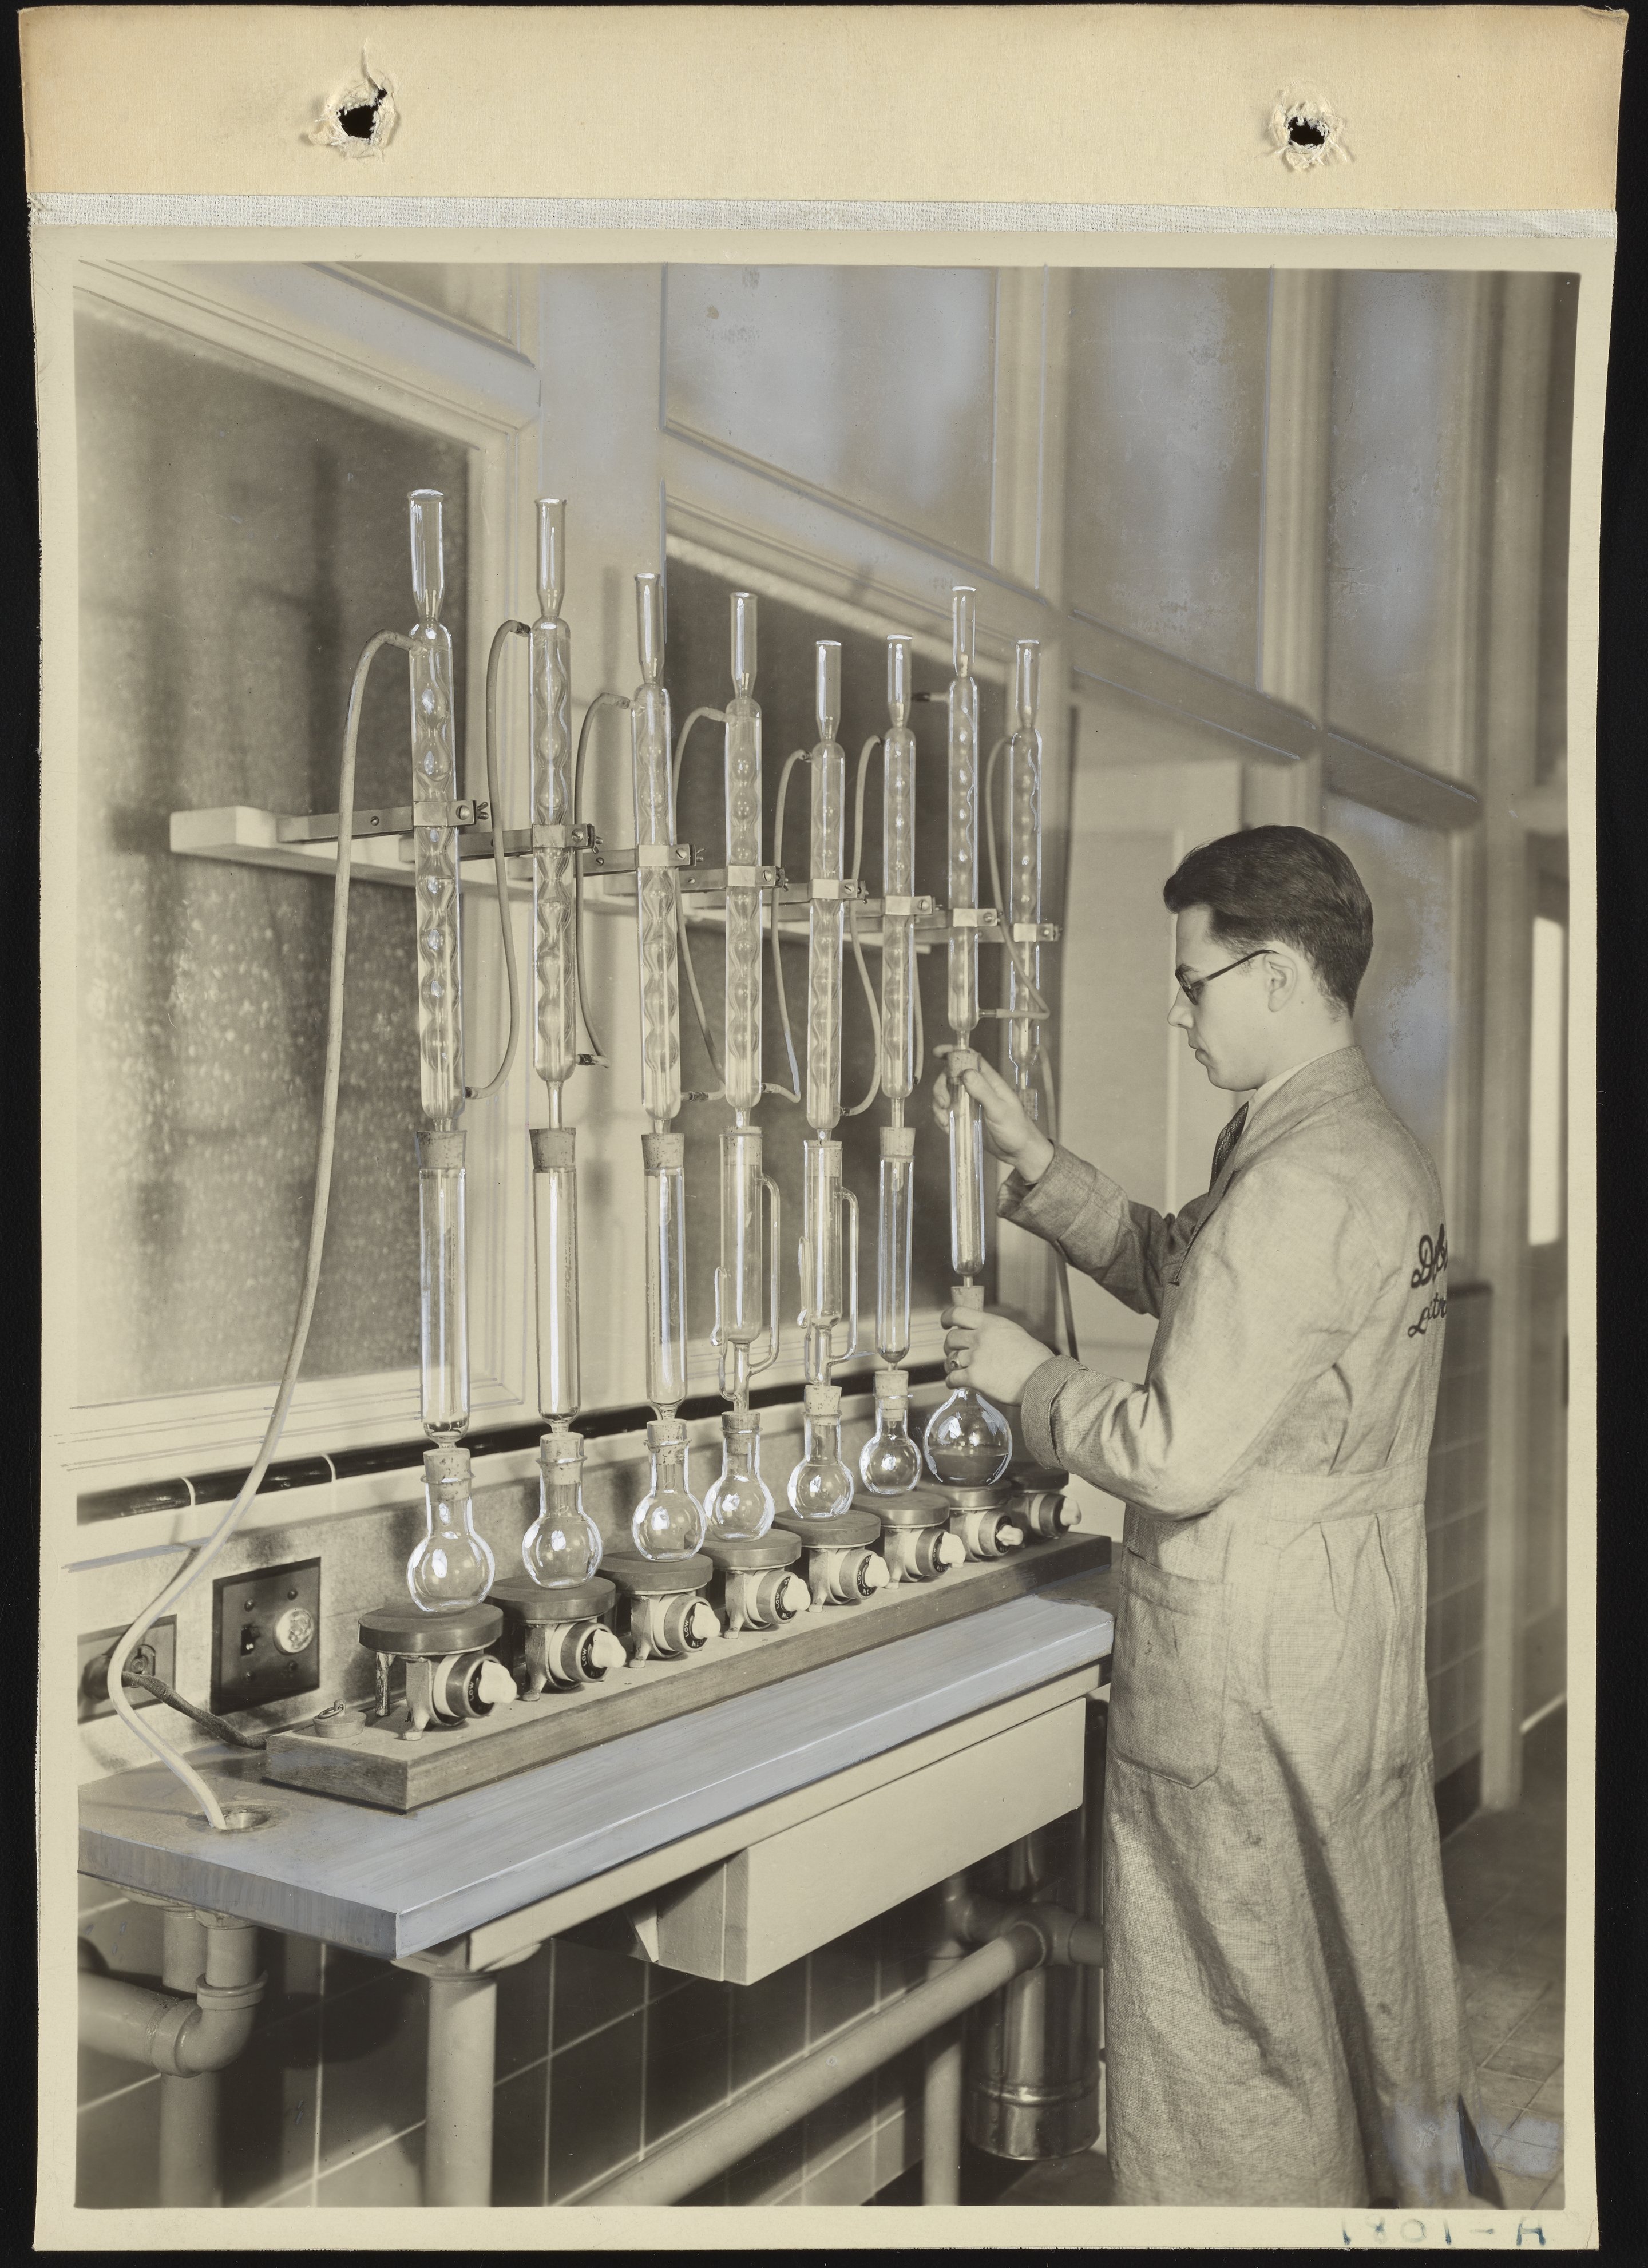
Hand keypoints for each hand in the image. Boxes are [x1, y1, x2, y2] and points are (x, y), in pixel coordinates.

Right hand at [931, 1049, 1054, 1182]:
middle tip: (943, 1103)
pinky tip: (948, 1127)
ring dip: (939, 1105)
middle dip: (941, 1087)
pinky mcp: (964, 1119)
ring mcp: (969, 1104)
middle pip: (950, 1077)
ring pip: (946, 1095)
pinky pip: (946, 1113)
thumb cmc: (1016, 1129)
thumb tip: (966, 1073)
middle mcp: (977, 1089)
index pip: (969, 1058)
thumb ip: (984, 1092)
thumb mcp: (1000, 1110)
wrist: (1018, 1153)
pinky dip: (942, 1118)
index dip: (953, 1052)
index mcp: (989, 1081)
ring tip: (945, 1120)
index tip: (937, 1053)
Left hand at [941, 1303, 1053, 1403]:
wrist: (1042, 1379)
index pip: (958, 1313)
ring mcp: (976, 1357)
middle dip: (950, 1346)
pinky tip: (955, 1383)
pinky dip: (951, 1382)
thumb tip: (983, 1335)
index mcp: (991, 1323)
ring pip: (951, 1358)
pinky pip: (953, 1378)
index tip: (945, 1323)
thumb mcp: (1014, 1333)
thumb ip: (995, 1332)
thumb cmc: (1035, 1359)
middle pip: (951, 1338)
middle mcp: (980, 1337)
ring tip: (956, 1370)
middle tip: (954, 1352)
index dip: (947, 1317)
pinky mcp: (974, 1377)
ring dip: (951, 1365)